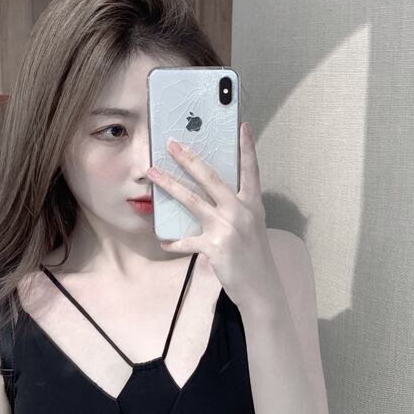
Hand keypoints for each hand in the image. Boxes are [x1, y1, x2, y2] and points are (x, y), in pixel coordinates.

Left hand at [147, 122, 278, 310]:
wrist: (261, 289)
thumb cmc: (254, 258)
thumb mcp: (252, 228)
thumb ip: (237, 211)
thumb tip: (212, 199)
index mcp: (252, 205)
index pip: (250, 170)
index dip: (247, 147)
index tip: (242, 125)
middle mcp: (241, 211)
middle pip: (211, 177)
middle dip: (189, 158)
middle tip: (171, 144)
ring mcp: (227, 228)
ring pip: (192, 200)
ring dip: (169, 185)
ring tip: (152, 174)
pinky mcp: (214, 246)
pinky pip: (186, 241)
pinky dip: (174, 242)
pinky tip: (164, 241)